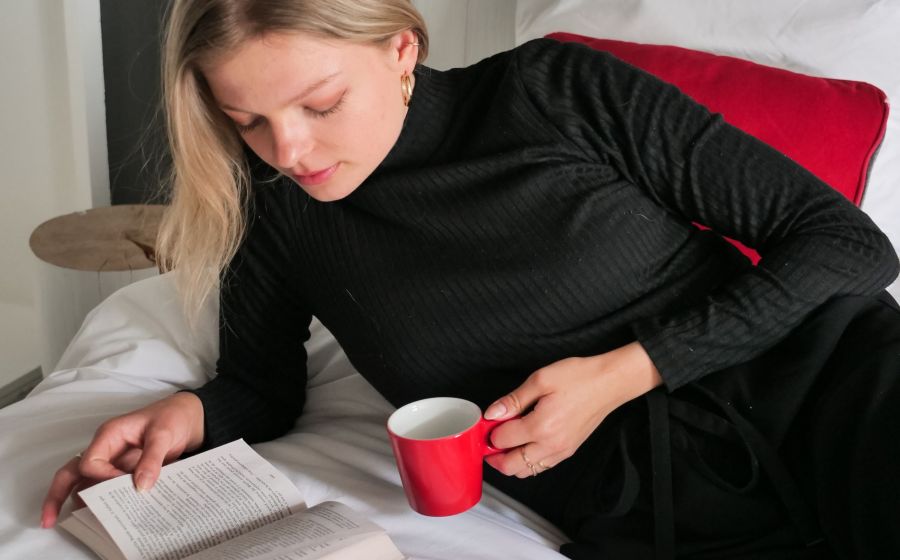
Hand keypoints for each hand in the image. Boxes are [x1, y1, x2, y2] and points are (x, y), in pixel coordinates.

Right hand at [40, 391, 204, 527]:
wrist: (190, 417)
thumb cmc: (173, 417)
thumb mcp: (164, 434)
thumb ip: (152, 459)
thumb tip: (141, 486)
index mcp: (109, 435)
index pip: (90, 463)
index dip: (101, 478)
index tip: (122, 485)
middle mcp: (106, 449)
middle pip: (72, 472)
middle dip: (58, 494)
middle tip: (49, 519)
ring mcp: (114, 461)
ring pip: (86, 482)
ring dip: (82, 501)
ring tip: (82, 523)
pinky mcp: (125, 471)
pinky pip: (109, 487)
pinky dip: (106, 500)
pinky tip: (109, 516)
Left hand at [483, 342, 661, 477]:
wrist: (609, 382)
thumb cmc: (580, 377)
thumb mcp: (540, 380)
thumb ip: (513, 400)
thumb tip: (492, 414)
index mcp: (541, 426)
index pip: (502, 440)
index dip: (489, 431)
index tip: (487, 421)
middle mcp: (551, 445)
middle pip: (510, 466)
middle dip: (494, 456)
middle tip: (488, 439)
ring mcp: (561, 451)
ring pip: (525, 471)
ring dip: (510, 461)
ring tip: (505, 441)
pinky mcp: (568, 451)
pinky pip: (541, 466)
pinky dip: (527, 461)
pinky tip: (524, 443)